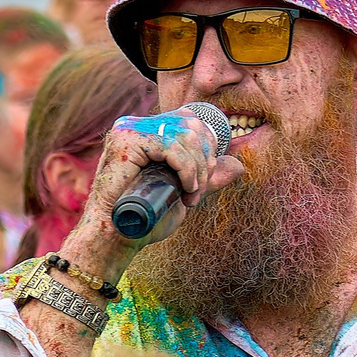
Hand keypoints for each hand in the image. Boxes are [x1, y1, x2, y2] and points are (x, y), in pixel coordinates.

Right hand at [62, 107, 245, 280]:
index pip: (189, 120)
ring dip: (197, 169)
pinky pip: (171, 146)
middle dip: (205, 159)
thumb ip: (208, 177)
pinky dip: (187, 170)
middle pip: (190, 124)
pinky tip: (185, 189)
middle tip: (199, 190)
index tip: (207, 177)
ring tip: (191, 195)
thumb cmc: (148, 218)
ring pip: (183, 135)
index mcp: (147, 131)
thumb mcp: (184, 192)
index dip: (207, 146)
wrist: (119, 237)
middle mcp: (136, 124)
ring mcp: (129, 129)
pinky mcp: (127, 141)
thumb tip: (237, 165)